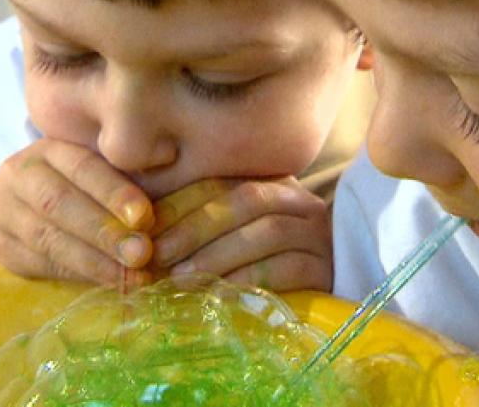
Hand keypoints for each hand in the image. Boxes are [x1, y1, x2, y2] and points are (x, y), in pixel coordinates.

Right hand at [0, 138, 154, 284]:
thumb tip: (170, 163)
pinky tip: (109, 283)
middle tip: (142, 254)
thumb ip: (129, 172)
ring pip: (48, 238)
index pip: (82, 167)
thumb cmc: (86, 186)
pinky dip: (78, 275)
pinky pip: (39, 264)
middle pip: (59, 204)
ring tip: (132, 277)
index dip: (113, 192)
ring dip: (94, 261)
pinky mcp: (2, 247)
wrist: (31, 206)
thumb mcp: (103, 169)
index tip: (145, 216)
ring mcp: (3, 211)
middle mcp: (18, 175)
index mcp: (49, 148)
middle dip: (105, 232)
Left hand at [148, 176, 331, 291]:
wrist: (332, 297)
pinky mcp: (328, 267)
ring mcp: (318, 233)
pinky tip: (219, 296)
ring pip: (266, 231)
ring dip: (218, 255)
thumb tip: (146, 233)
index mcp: (271, 183)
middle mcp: (299, 200)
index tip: (145, 228)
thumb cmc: (265, 270)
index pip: (223, 181)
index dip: (182, 202)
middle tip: (159, 256)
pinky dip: (249, 280)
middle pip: (245, 200)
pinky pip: (288, 267)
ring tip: (182, 279)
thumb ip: (201, 227)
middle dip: (195, 228)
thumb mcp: (232, 240)